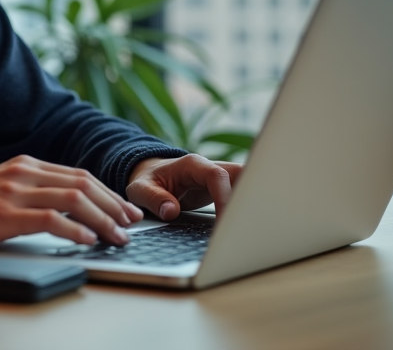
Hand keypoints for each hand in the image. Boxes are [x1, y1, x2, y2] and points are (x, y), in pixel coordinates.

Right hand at [0, 155, 143, 247]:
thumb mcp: (2, 187)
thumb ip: (31, 190)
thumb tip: (68, 208)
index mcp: (25, 165)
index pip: (78, 174)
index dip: (107, 192)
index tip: (125, 209)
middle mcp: (24, 173)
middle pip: (83, 183)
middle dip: (112, 204)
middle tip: (131, 223)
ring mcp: (15, 192)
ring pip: (73, 199)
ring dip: (102, 219)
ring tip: (117, 237)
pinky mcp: (4, 214)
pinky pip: (50, 219)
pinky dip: (74, 230)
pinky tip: (87, 240)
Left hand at [126, 154, 242, 221]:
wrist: (150, 175)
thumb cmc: (146, 180)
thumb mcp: (140, 189)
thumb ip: (153, 198)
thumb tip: (170, 210)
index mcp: (192, 165)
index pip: (217, 176)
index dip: (224, 198)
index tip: (224, 222)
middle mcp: (209, 168)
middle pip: (241, 175)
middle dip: (249, 197)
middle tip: (249, 225)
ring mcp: (219, 177)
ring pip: (246, 183)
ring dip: (252, 202)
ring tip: (252, 227)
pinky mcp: (223, 188)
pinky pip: (241, 193)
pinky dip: (246, 207)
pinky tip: (247, 226)